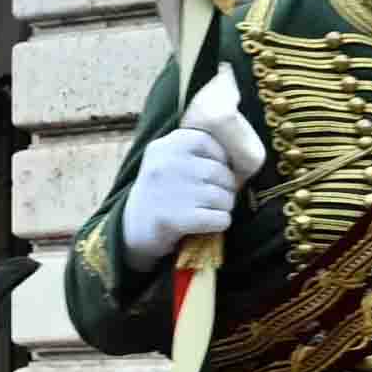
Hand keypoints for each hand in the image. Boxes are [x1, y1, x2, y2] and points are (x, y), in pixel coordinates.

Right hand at [116, 84, 266, 273]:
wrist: (131, 229)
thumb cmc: (160, 193)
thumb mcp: (167, 161)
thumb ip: (194, 152)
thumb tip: (239, 156)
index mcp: (164, 146)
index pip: (208, 141)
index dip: (220, 159)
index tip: (214, 172)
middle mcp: (165, 164)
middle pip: (220, 172)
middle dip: (226, 188)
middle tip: (216, 197)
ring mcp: (169, 191)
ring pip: (223, 196)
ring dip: (224, 207)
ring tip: (211, 210)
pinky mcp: (174, 219)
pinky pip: (219, 218)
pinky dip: (220, 223)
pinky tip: (208, 223)